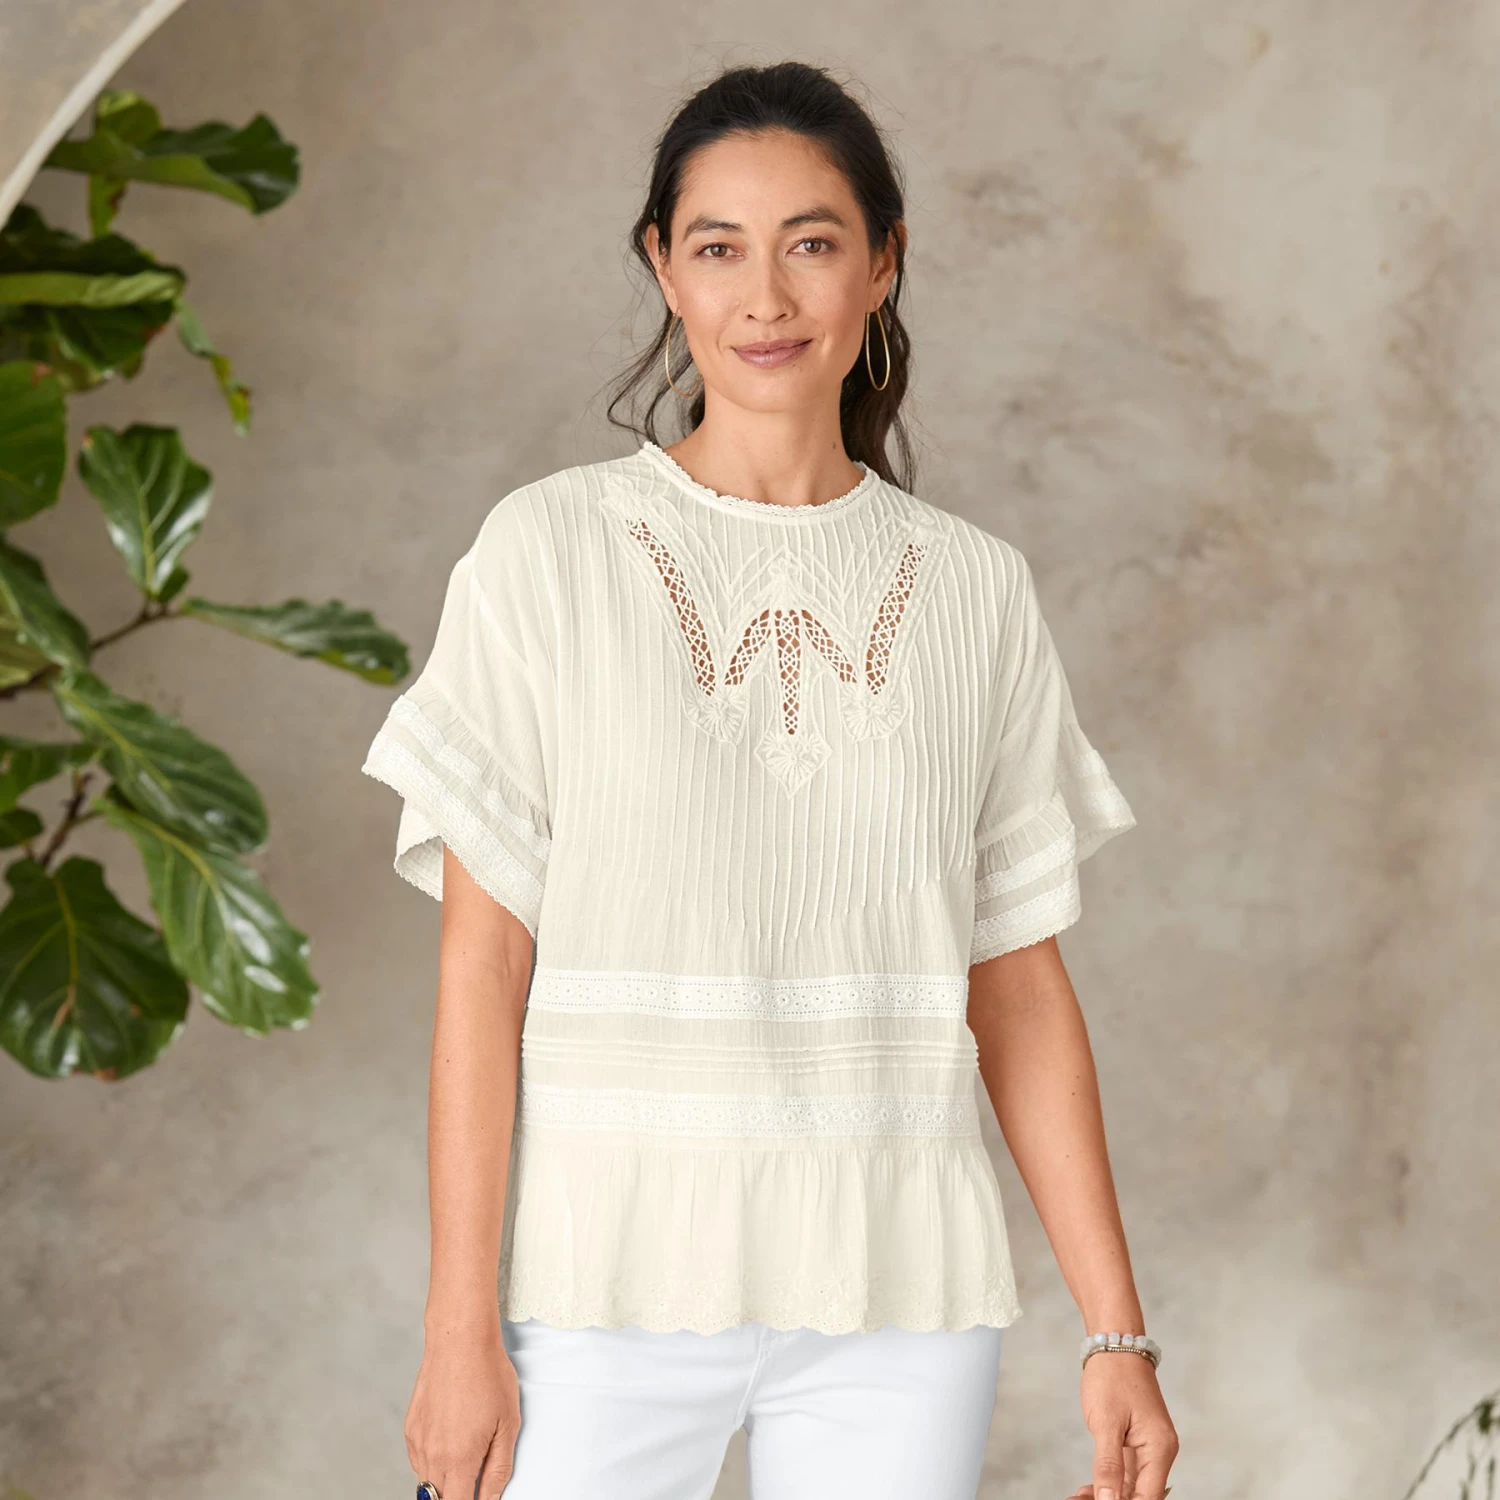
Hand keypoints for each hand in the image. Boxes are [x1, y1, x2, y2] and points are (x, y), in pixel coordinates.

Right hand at [406, 1321, 520, 1499]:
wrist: (460, 1341)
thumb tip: (491, 1498)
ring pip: (426, 1481)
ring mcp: (418, 1442)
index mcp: (459, 1459)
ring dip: (444, 1479)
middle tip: (475, 1478)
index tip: (480, 1497)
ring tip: (466, 1452)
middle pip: (438, 1499)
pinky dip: (433, 1461)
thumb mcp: (507, 1424)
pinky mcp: (410, 1428)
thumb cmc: (489, 1376)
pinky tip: (451, 1438)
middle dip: (456, 1495)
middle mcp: (433, 1455)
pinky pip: (419, 1460)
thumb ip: (498, 1468)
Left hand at [1066, 1350, 1177, 1499]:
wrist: (1115, 1344)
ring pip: (1130, 1486)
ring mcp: (1148, 1447)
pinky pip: (1125, 1471)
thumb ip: (1108, 1465)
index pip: (1147, 1497)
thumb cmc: (1112, 1376)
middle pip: (1139, 1494)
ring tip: (1078, 1497)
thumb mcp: (1106, 1422)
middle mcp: (1159, 1452)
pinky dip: (1108, 1481)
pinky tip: (1086, 1490)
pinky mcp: (1136, 1442)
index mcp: (1159, 1448)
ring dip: (1107, 1494)